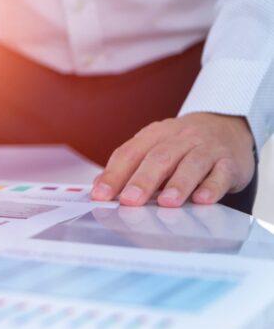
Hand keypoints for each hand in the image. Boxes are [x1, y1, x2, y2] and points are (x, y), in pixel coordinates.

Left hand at [90, 113, 254, 206]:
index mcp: (154, 135)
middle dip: (142, 180)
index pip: (130, 153)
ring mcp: (207, 148)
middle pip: (159, 157)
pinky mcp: (230, 162)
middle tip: (129, 200)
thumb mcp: (153, 147)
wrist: (228, 125)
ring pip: (191, 164)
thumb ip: (128, 167)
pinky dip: (212, 187)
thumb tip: (99, 188)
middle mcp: (180, 138)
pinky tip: (203, 199)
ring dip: (178, 184)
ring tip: (166, 203)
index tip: (100, 195)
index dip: (114, 174)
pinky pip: (221, 173)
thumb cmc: (182, 144)